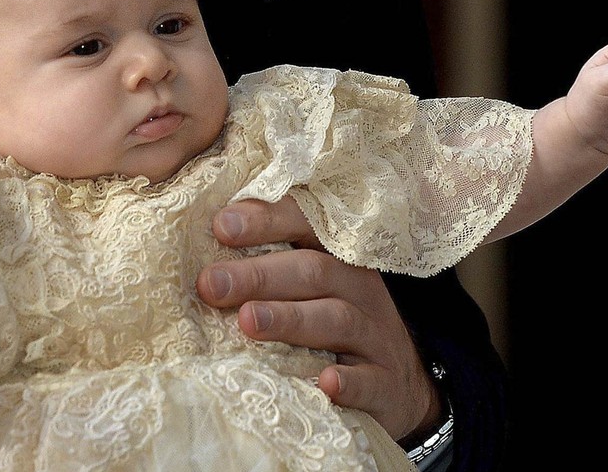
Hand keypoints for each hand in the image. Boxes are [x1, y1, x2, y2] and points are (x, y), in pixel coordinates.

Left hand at [196, 196, 441, 441]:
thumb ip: (268, 263)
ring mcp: (376, 336)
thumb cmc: (333, 325)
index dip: (267, 220)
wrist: (399, 387)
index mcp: (336, 256)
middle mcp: (359, 289)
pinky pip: (370, 381)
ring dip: (290, 319)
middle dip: (258, 275)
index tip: (221, 226)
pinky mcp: (386, 384)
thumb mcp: (310, 287)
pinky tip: (325, 383)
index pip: (306, 225)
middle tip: (210, 284)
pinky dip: (349, 382)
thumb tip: (208, 241)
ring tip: (248, 321)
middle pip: (312, 271)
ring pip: (336, 319)